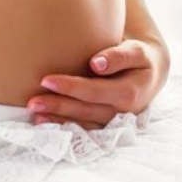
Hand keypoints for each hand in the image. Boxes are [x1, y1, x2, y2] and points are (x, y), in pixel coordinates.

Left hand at [26, 39, 169, 129]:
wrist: (149, 74)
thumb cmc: (139, 58)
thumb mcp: (136, 52)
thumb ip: (119, 56)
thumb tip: (97, 63)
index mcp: (131, 93)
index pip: (96, 91)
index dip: (71, 87)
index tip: (46, 80)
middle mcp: (122, 112)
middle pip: (86, 110)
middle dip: (58, 106)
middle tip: (33, 100)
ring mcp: (113, 121)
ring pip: (83, 123)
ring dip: (58, 119)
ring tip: (34, 112)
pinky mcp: (105, 125)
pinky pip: (83, 129)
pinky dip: (62, 126)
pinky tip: (42, 121)